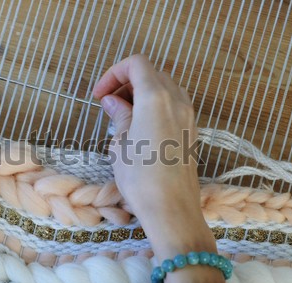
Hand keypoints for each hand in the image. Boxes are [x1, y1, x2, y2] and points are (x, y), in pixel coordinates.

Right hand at [93, 55, 225, 282]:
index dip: (114, 73)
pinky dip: (155, 105)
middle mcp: (176, 99)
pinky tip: (142, 126)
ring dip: (141, 93)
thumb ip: (119, 115)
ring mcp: (188, 115)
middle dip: (126, 82)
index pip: (136, 64)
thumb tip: (112, 101)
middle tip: (109, 104)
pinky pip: (173, 104)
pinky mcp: (191, 130)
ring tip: (124, 115)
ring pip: (164, 87)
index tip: (99, 95)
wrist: (172, 209)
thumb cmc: (140, 177)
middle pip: (151, 73)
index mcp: (155, 97)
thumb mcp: (121, 143)